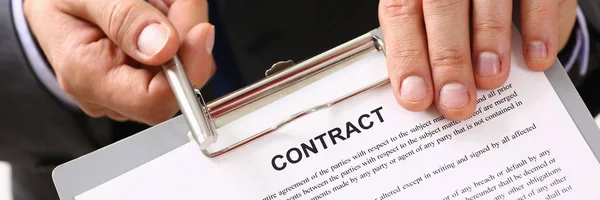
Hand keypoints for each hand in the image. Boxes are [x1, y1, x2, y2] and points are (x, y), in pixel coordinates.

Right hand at [24, 0, 215, 124]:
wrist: (49, 5)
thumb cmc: (59, 1)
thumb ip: (123, 18)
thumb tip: (165, 47)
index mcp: (88, 78)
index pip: (154, 101)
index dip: (188, 70)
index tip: (201, 31)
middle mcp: (111, 94)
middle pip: (178, 82)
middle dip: (186, 37)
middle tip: (175, 0)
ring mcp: (130, 89)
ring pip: (185, 67)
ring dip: (184, 28)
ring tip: (155, 4)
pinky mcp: (145, 79)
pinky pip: (180, 59)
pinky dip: (179, 31)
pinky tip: (158, 14)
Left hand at [378, 0, 577, 119]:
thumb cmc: (461, 13)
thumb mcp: (435, 23)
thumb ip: (425, 49)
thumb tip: (419, 97)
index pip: (400, 14)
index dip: (407, 56)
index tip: (415, 96)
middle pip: (442, 9)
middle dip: (449, 59)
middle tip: (456, 101)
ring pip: (488, 0)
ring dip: (488, 41)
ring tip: (490, 78)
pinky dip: (538, 27)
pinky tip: (535, 57)